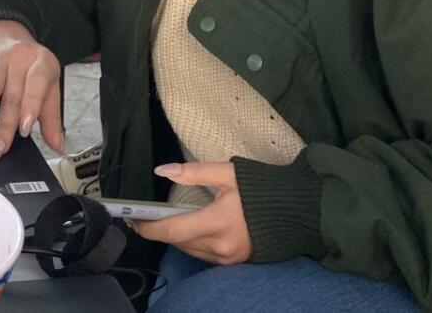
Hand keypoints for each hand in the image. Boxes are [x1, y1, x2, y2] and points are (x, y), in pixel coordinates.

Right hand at [0, 20, 62, 159]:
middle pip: (12, 94)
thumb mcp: (49, 88)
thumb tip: (57, 144)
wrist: (15, 40)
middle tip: (0, 146)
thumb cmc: (33, 69)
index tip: (25, 129)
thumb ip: (51, 117)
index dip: (31, 107)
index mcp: (41, 63)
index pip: (37, 85)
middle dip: (5, 123)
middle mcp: (19, 59)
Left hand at [130, 162, 251, 264]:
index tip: (133, 219)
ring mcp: (229, 257)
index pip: (172, 231)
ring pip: (191, 250)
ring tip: (167, 220)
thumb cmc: (262, 188)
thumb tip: (163, 170)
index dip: (148, 228)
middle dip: (161, 230)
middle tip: (146, 216)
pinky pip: (205, 256)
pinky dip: (194, 243)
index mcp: (217, 222)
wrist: (298, 209)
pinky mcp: (236, 261)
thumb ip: (193, 172)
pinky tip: (192, 229)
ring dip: (177, 237)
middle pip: (178, 242)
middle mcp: (221, 246)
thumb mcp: (227, 172)